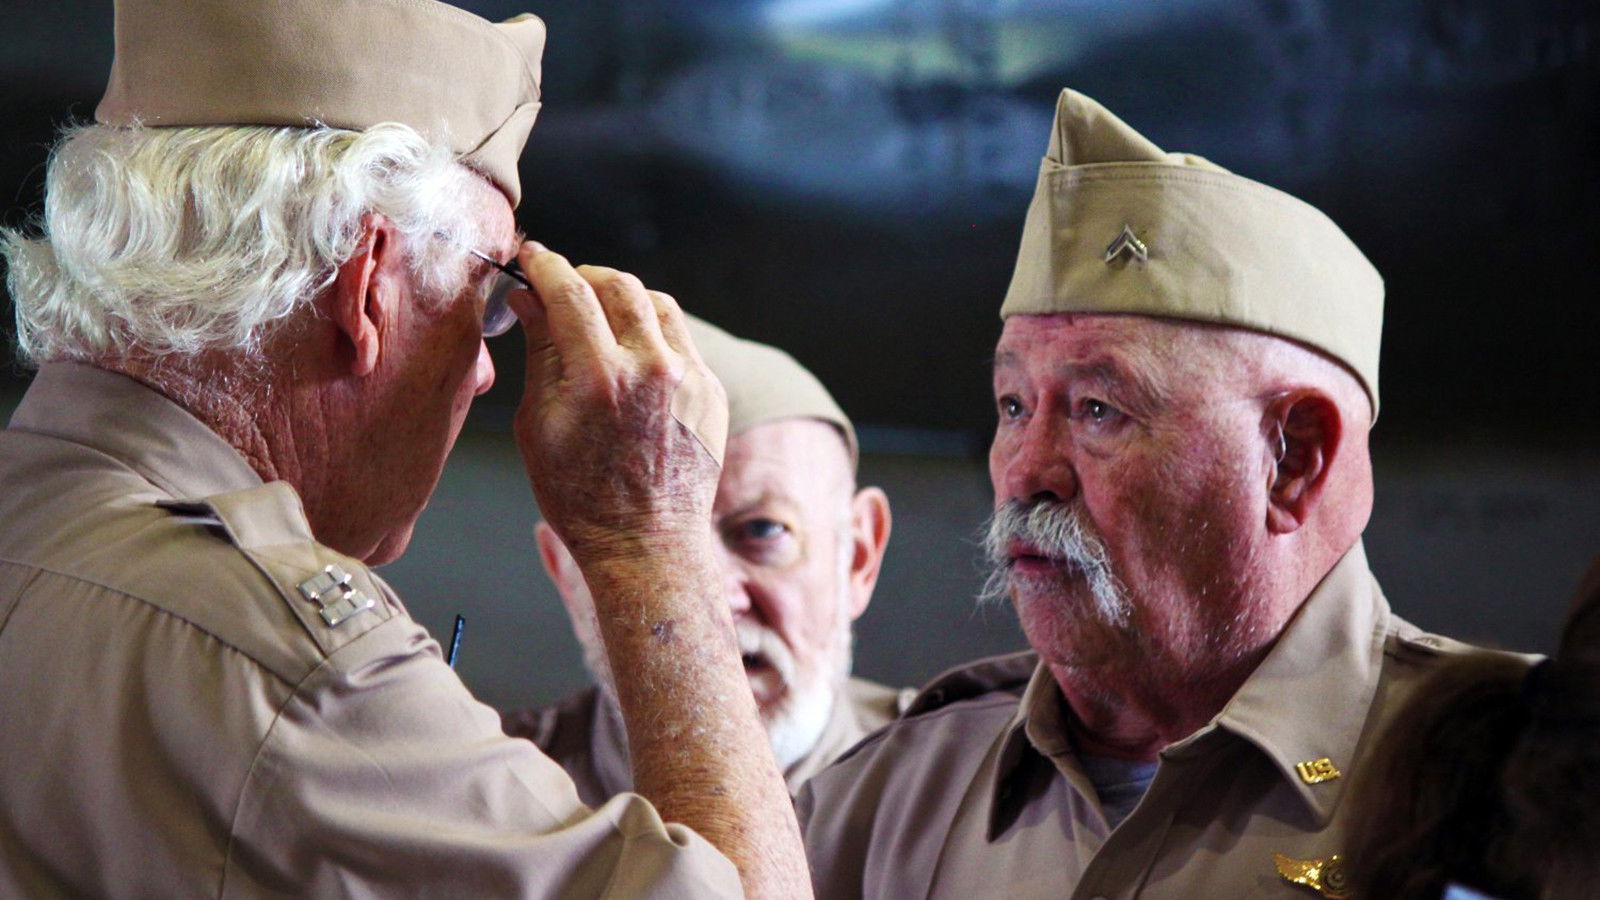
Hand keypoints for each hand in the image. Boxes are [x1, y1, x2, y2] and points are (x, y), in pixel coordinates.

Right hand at [505, 243, 728, 565]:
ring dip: (622, 297)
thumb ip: (541, 352)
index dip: (546, 265)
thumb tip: (530, 300)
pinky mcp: (710, 391)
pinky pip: (680, 339)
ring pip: (656, 303)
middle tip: (561, 284)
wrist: (645, 543)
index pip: (570, 290)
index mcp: (600, 377)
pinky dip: (651, 332)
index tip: (532, 258)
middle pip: (618, 284)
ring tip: (597, 314)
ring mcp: (689, 378)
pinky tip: (630, 351)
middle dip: (583, 275)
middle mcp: (651, 368)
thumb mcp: (538, 424)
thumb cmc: (580, 496)